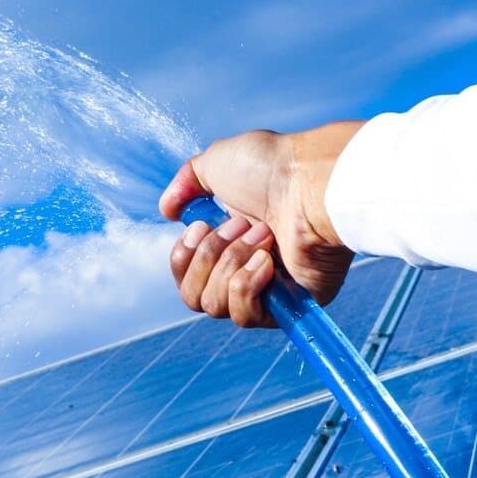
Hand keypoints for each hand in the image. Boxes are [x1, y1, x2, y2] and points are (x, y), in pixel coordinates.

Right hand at [159, 122, 362, 326]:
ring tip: (262, 235)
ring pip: (214, 306)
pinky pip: (244, 315)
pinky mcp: (288, 307)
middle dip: (209, 257)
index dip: (184, 256)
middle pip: (193, 297)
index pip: (185, 275)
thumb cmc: (271, 168)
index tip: (201, 225)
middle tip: (240, 225)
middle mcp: (243, 269)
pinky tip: (267, 260)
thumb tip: (168, 211)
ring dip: (231, 264)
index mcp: (227, 242)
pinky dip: (246, 284)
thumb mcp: (214, 162)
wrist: (309, 182)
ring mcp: (266, 290)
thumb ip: (185, 183)